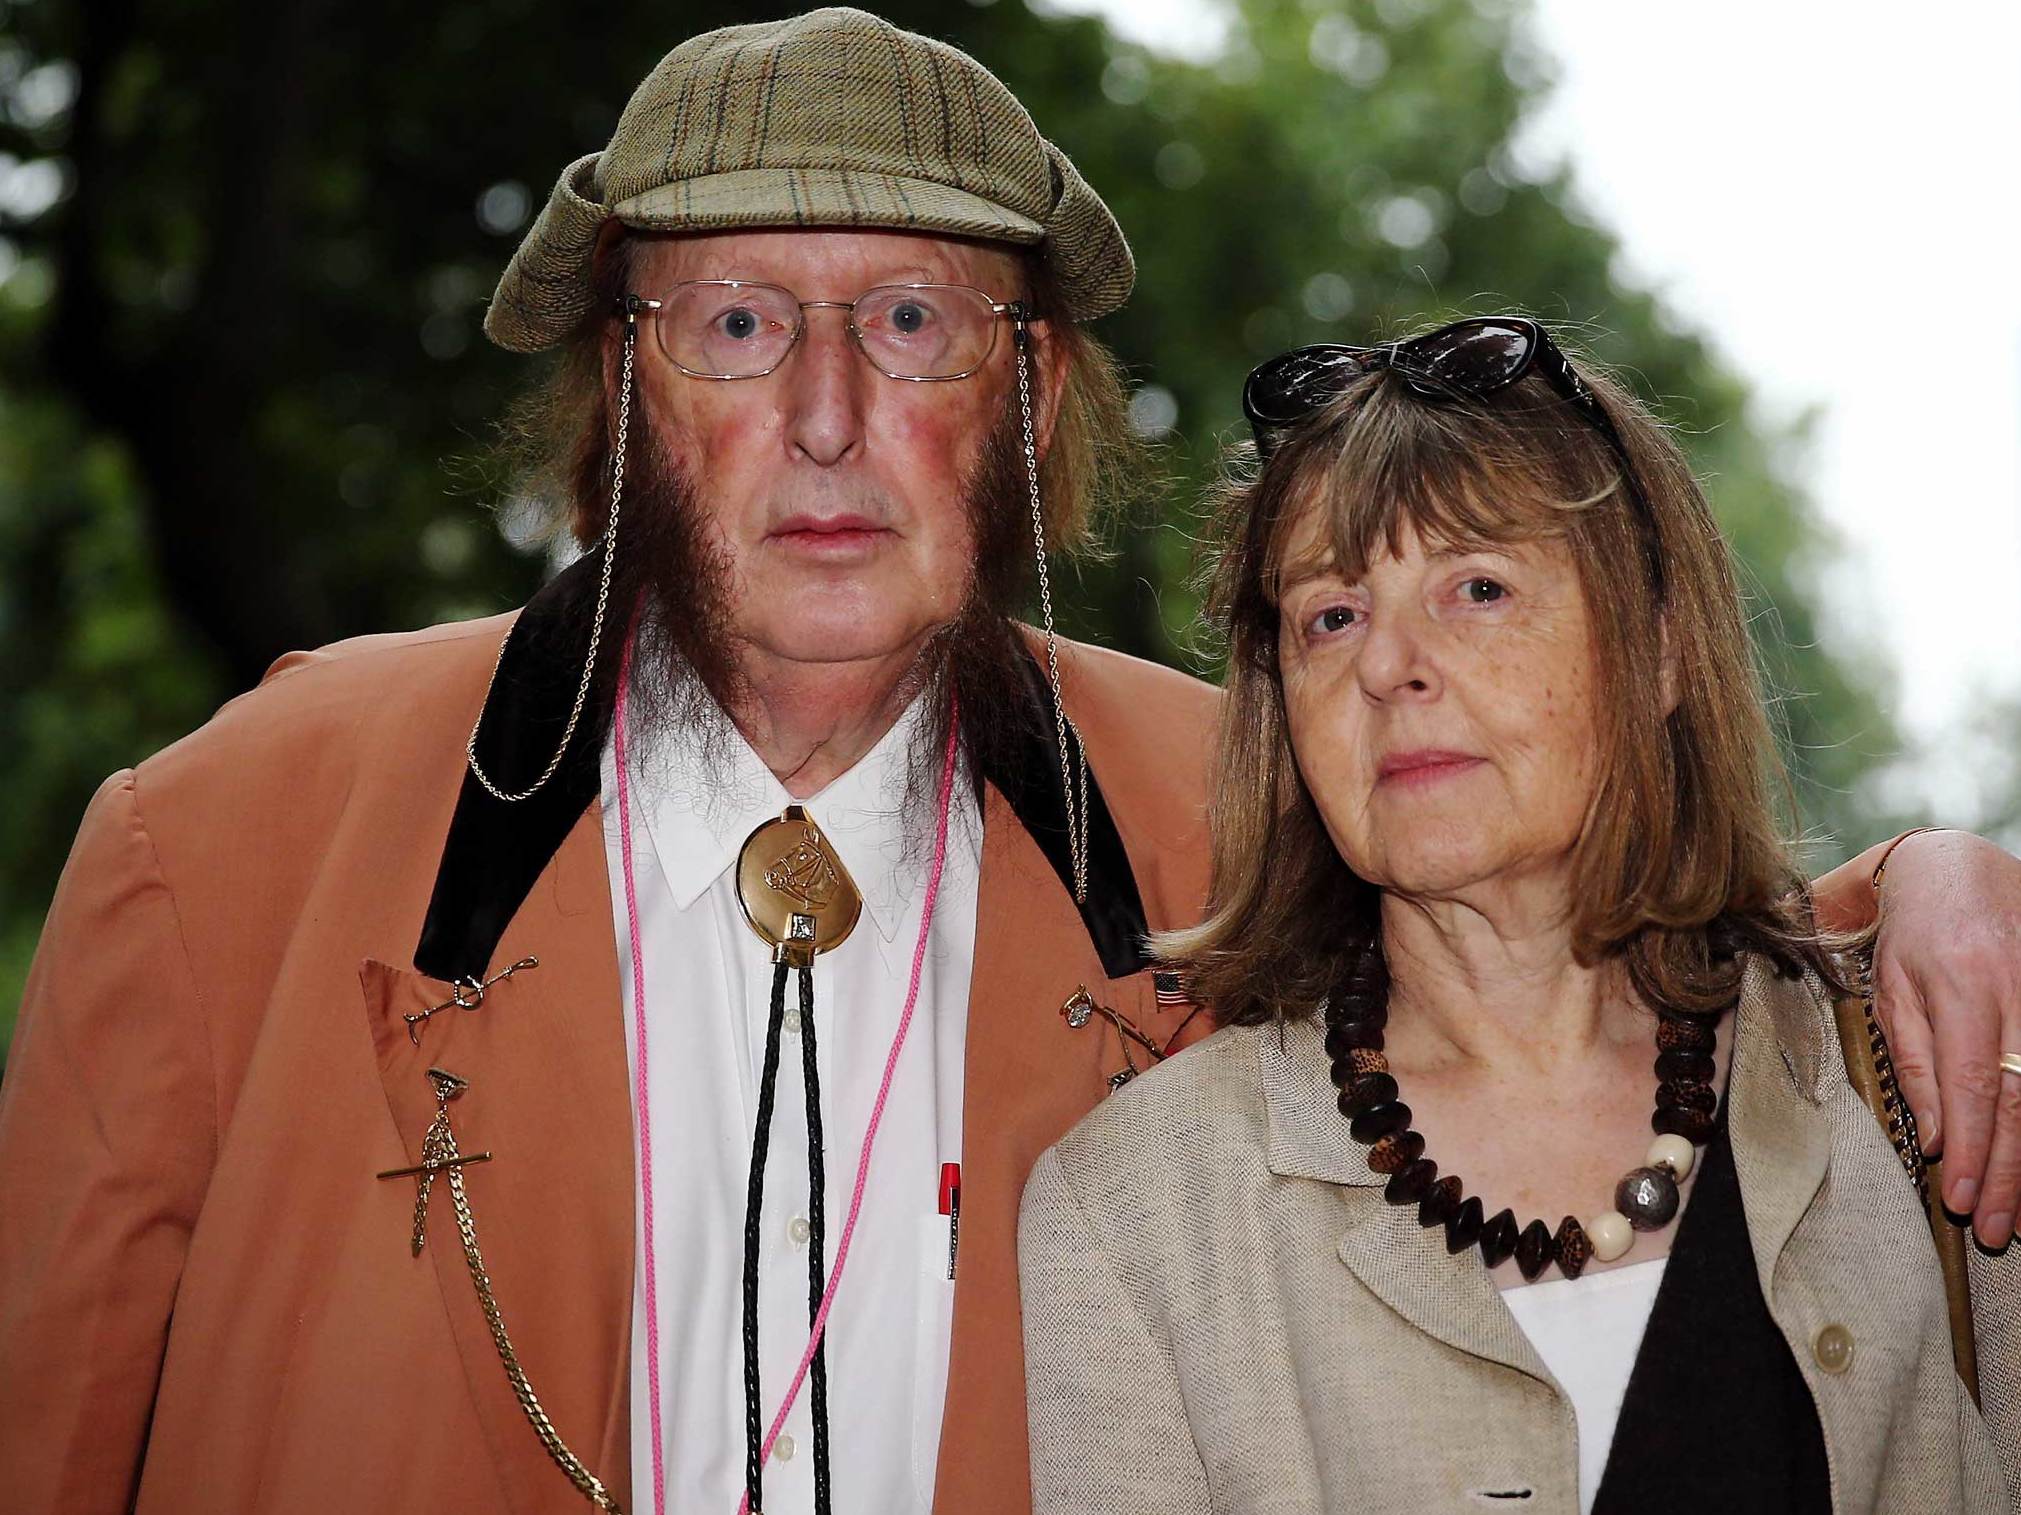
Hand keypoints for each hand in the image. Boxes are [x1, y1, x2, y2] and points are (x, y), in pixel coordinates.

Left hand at [1869, 830, 2020, 1244]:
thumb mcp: (1890, 987)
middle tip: (1993, 1230)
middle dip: (2008, 1172)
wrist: (1960, 867)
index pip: (1971, 1083)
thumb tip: (1933, 1137)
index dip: (1969, 1147)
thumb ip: (1914, 1061)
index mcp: (1963, 984)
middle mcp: (2019, 992)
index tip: (1958, 1197)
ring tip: (2017, 1216)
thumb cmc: (1912, 932)